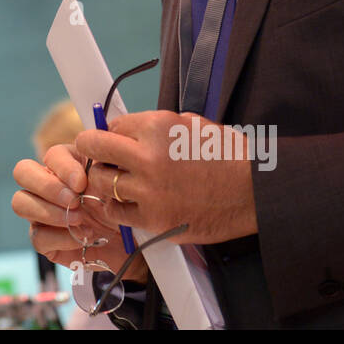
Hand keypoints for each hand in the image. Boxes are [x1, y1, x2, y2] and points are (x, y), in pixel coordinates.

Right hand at [12, 143, 148, 284]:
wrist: (134, 244)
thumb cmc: (125, 208)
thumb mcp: (118, 183)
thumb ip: (104, 168)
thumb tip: (89, 165)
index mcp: (67, 164)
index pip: (52, 155)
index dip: (63, 167)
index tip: (82, 183)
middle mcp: (48, 185)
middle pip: (22, 172)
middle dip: (46, 186)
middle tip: (73, 200)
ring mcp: (42, 212)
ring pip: (20, 202)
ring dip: (49, 211)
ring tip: (79, 220)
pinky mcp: (44, 240)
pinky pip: (37, 236)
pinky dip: (60, 238)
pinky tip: (82, 238)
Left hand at [75, 110, 257, 245]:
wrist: (253, 191)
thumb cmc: (226, 156)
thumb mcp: (190, 124)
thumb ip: (155, 126)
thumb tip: (126, 128)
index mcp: (156, 127)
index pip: (111, 125)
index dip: (109, 133)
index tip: (111, 139)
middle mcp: (148, 156)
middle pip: (93, 146)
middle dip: (90, 148)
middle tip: (93, 153)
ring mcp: (149, 190)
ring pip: (100, 181)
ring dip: (103, 180)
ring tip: (114, 180)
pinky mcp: (154, 219)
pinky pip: (116, 212)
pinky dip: (115, 207)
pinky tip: (125, 202)